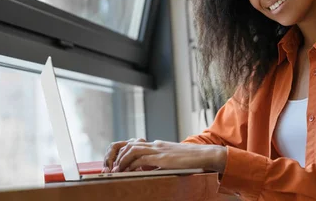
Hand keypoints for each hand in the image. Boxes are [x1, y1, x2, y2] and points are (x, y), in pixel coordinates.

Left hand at [108, 140, 226, 173]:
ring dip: (122, 160)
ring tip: (116, 170)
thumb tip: (149, 170)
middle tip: (113, 167)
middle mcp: (155, 145)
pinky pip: (142, 159)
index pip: (135, 144)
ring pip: (133, 150)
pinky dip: (132, 165)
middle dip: (119, 155)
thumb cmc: (189, 160)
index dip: (124, 153)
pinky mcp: (162, 158)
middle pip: (130, 145)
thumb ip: (160, 162)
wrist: (203, 155)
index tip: (117, 163)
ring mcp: (158, 150)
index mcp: (157, 145)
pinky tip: (128, 171)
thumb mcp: (172, 160)